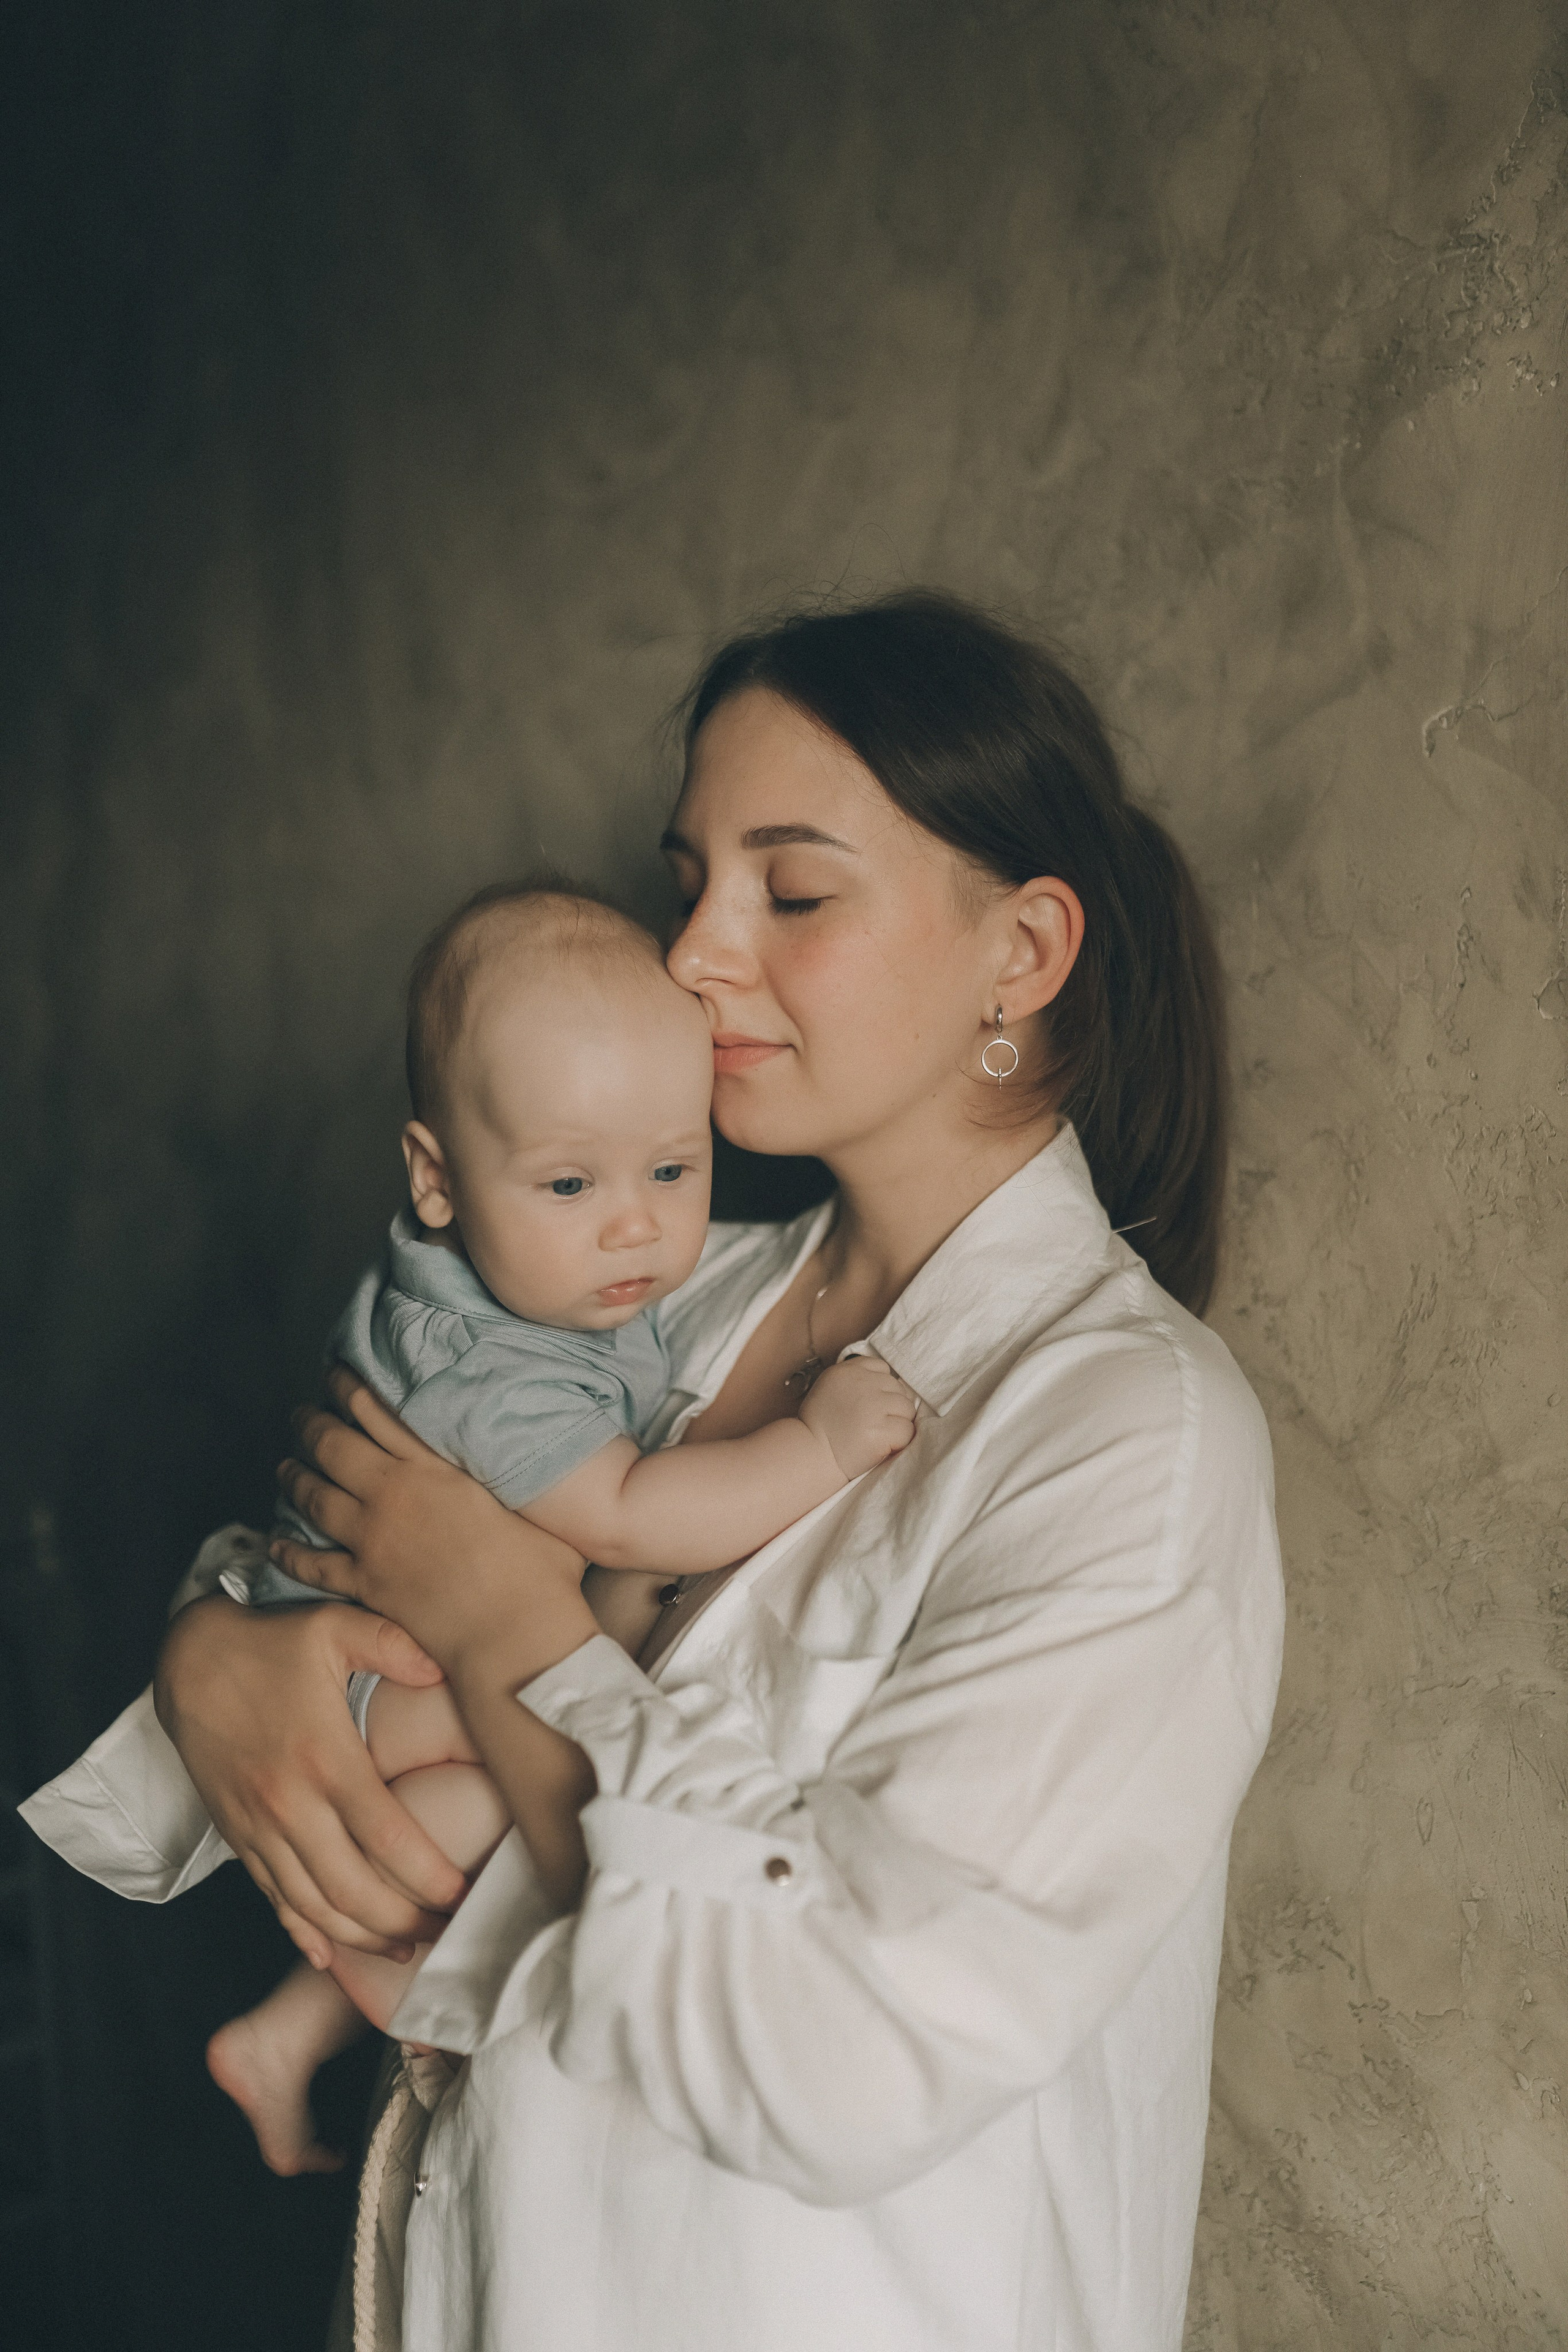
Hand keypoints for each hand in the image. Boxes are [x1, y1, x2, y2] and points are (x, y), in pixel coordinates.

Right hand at [154, 1593, 464, 1967]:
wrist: (188, 1660)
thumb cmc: (270, 1643)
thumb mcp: (334, 1627)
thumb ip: (393, 1644)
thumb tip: (444, 1668)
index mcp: (324, 1759)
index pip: (386, 1837)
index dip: (427, 1877)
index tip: (462, 1896)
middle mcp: (290, 1805)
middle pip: (352, 1890)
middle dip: (403, 1923)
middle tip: (446, 1933)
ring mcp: (259, 1827)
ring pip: (312, 1907)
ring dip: (360, 1938)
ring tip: (405, 1948)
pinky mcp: (237, 1836)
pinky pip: (271, 1898)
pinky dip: (302, 1932)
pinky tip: (330, 1956)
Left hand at [269, 1364, 593, 1684]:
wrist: (515, 1634)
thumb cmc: (539, 1571)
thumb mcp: (533, 1504)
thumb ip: (513, 1477)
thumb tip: (528, 1458)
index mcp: (435, 1468)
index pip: (379, 1413)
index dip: (349, 1389)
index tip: (335, 1374)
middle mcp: (395, 1495)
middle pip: (334, 1447)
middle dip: (311, 1425)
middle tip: (301, 1415)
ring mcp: (373, 1540)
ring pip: (315, 1497)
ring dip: (294, 1476)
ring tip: (285, 1465)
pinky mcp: (365, 1584)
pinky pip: (311, 1563)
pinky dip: (289, 1551)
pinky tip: (276, 1542)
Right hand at [799, 1355, 916, 1479]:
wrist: (810, 1454)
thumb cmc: (819, 1426)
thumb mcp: (830, 1388)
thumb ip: (855, 1381)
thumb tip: (889, 1387)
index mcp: (848, 1370)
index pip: (882, 1369)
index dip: (882, 1388)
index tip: (872, 1405)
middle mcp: (863, 1383)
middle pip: (898, 1389)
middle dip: (891, 1407)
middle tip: (873, 1424)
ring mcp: (874, 1406)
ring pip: (907, 1409)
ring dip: (897, 1424)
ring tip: (877, 1435)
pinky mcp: (882, 1430)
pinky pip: (907, 1431)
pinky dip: (899, 1441)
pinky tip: (882, 1446)